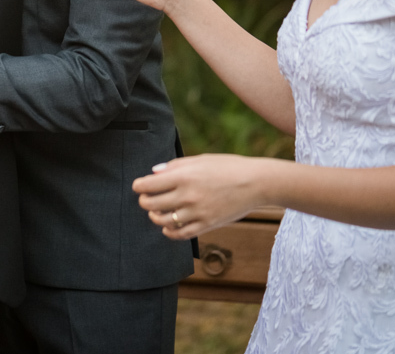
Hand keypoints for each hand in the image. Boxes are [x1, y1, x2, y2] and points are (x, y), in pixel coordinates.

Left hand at [133, 154, 267, 239]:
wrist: (256, 183)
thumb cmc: (227, 167)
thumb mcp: (200, 159)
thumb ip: (174, 166)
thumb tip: (153, 173)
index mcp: (183, 176)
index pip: (148, 185)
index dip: (139, 186)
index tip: (139, 186)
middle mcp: (187, 195)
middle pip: (151, 204)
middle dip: (144, 201)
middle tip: (146, 198)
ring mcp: (197, 212)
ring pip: (163, 221)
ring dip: (155, 217)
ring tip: (156, 212)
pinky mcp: (206, 225)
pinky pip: (180, 234)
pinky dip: (169, 232)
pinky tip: (168, 226)